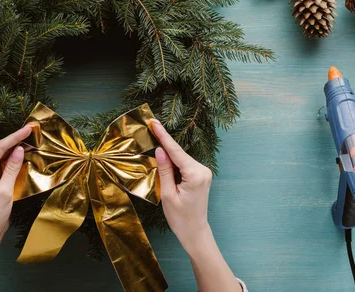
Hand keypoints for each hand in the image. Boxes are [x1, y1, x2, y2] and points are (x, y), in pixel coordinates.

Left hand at [0, 125, 31, 245]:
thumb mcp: (5, 191)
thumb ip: (12, 169)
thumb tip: (19, 149)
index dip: (14, 137)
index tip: (28, 129)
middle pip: (0, 150)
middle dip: (16, 141)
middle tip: (33, 132)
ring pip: (4, 157)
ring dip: (17, 151)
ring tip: (32, 142)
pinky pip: (6, 166)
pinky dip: (16, 162)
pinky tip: (26, 157)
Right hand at [151, 119, 212, 252]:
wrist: (195, 232)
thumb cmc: (180, 217)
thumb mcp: (168, 194)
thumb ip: (165, 170)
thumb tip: (160, 150)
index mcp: (195, 175)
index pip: (176, 151)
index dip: (163, 136)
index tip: (154, 122)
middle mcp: (203, 170)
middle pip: (178, 153)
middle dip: (164, 143)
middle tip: (151, 126)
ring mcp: (203, 172)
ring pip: (180, 158)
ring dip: (167, 155)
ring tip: (154, 144)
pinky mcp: (200, 175)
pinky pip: (183, 164)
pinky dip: (172, 162)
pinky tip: (163, 159)